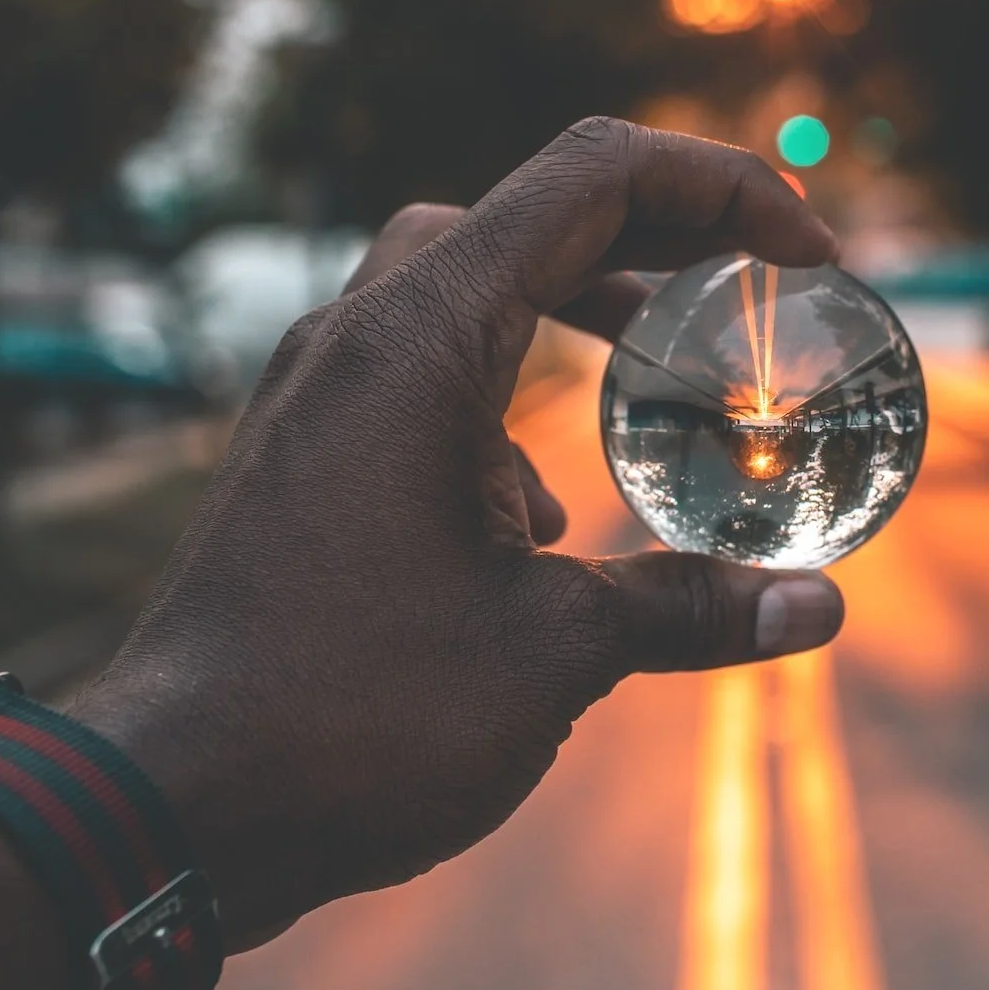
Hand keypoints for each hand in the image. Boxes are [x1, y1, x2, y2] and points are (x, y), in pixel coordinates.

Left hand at [71, 120, 847, 946]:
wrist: (168, 810)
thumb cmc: (349, 717)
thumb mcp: (553, 655)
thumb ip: (692, 611)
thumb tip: (820, 610)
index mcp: (419, 340)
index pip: (593, 179)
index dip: (722, 186)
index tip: (809, 253)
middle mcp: (357, 338)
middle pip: (529, 216)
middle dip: (656, 235)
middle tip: (750, 287)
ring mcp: (317, 396)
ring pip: (462, 287)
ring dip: (575, 305)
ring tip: (666, 366)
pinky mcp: (301, 460)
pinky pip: (416, 377)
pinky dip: (506, 398)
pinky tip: (552, 519)